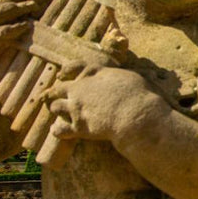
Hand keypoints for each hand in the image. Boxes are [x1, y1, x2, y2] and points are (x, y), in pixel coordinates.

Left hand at [42, 66, 158, 143]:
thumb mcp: (136, 79)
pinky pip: (60, 130)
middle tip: (57, 94)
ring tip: (59, 111)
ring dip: (57, 108)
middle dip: (58, 91)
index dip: (68, 70)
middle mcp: (82, 89)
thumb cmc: (141, 97)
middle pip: (61, 87)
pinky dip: (58, 131)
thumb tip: (139, 76)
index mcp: (97, 74)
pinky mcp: (79, 127)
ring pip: (56, 106)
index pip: (77, 66)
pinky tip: (58, 131)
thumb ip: (127, 77)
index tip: (62, 73)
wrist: (136, 117)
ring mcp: (78, 107)